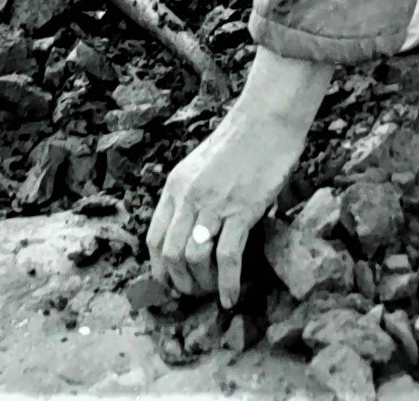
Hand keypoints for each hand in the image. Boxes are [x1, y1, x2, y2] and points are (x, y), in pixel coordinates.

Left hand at [146, 48, 333, 306]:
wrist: (266, 119)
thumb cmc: (240, 141)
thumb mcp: (201, 166)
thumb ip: (193, 195)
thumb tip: (197, 230)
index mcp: (175, 185)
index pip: (153, 237)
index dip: (160, 268)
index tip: (173, 283)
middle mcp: (188, 196)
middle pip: (169, 253)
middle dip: (180, 282)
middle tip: (195, 293)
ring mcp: (213, 203)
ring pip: (193, 258)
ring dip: (202, 285)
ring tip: (213, 295)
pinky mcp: (241, 209)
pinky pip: (227, 257)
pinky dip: (228, 284)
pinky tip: (231, 298)